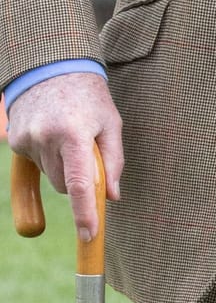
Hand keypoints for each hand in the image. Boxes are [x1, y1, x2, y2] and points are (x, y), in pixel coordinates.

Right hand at [3, 70, 122, 241]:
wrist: (51, 67)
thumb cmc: (89, 97)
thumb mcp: (111, 124)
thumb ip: (113, 162)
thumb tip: (111, 197)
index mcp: (74, 134)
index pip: (79, 184)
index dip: (85, 214)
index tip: (90, 235)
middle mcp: (45, 138)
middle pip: (65, 186)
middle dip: (79, 181)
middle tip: (87, 154)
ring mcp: (26, 139)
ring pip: (51, 177)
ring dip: (64, 167)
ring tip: (69, 135)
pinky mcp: (15, 141)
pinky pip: (37, 165)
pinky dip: (49, 158)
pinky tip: (53, 134)